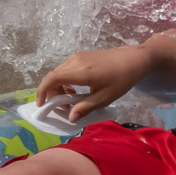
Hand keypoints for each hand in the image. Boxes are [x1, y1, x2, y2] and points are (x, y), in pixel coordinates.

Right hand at [36, 45, 152, 118]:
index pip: (51, 79)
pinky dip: (65, 80)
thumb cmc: (121, 79)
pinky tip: (76, 90)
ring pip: (59, 72)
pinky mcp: (81, 55)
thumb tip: (70, 118)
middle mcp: (74, 61)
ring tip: (70, 100)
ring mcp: (77, 56)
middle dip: (52, 93)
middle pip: (53, 76)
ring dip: (59, 87)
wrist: (133, 59)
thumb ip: (85, 107)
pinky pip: (66, 68)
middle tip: (62, 108)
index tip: (42, 105)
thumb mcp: (104, 97)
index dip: (42, 92)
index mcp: (79, 71)